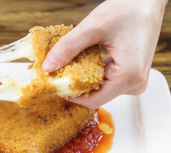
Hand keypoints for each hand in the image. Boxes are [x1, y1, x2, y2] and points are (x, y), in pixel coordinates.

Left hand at [42, 0, 166, 108]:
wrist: (147, 1)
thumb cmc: (129, 9)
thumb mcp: (92, 28)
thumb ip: (68, 48)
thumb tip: (48, 67)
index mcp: (129, 76)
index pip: (93, 100)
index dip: (70, 94)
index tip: (54, 84)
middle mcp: (135, 83)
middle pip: (96, 95)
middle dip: (75, 85)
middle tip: (58, 71)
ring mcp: (134, 80)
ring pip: (100, 88)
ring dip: (82, 78)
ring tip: (70, 63)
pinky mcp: (131, 74)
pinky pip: (107, 81)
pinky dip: (92, 73)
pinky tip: (84, 60)